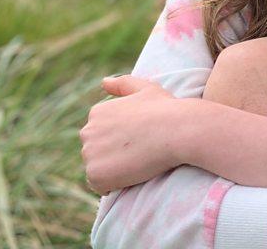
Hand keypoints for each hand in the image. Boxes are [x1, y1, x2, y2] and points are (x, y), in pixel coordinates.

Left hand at [79, 76, 184, 193]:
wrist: (179, 131)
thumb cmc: (167, 110)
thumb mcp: (147, 89)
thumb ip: (123, 84)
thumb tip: (104, 82)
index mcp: (97, 112)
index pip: (102, 135)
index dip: (122, 141)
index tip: (141, 140)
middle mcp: (87, 131)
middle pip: (97, 152)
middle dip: (115, 155)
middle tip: (141, 153)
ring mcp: (90, 153)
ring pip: (98, 169)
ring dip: (114, 170)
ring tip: (139, 162)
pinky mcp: (96, 173)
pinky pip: (100, 185)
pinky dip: (114, 184)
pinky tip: (133, 174)